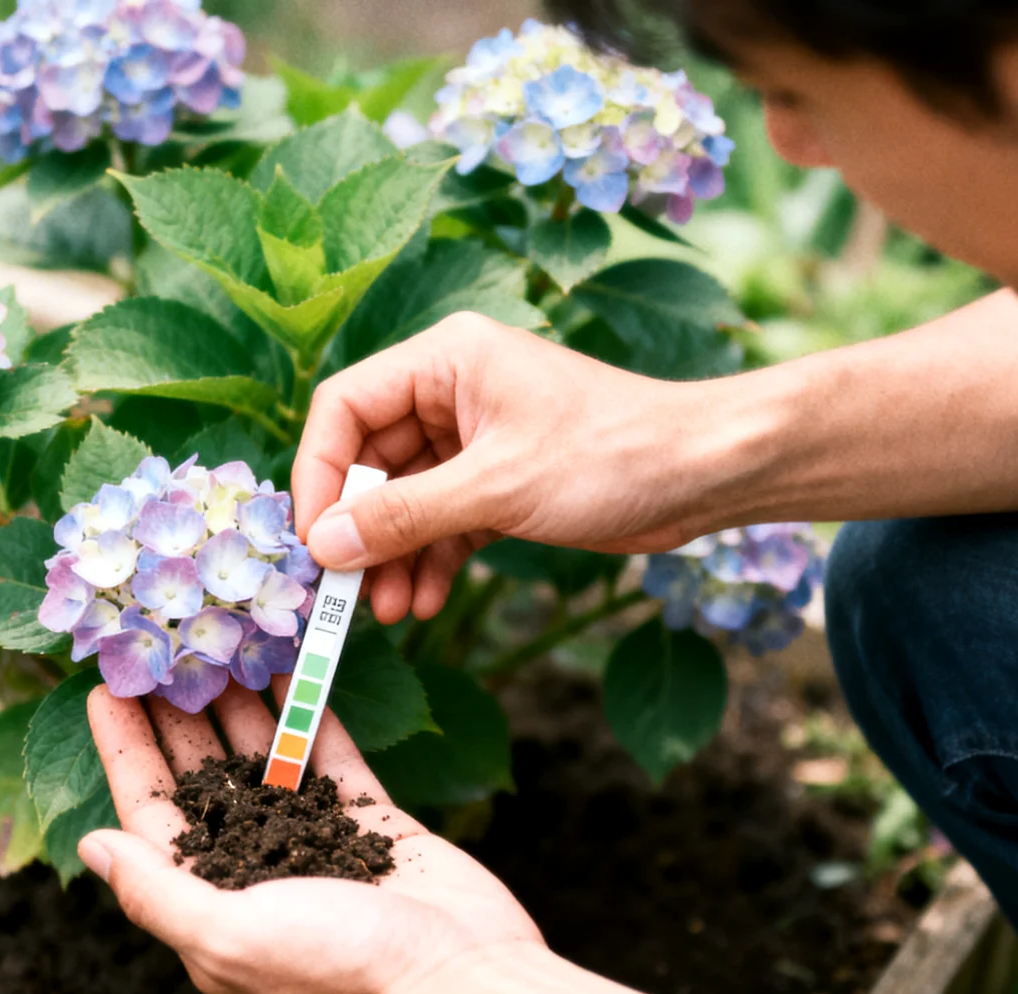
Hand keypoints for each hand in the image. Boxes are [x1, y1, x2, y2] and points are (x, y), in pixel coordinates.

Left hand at [78, 680, 544, 993]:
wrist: (458, 975)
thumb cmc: (339, 969)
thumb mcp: (231, 935)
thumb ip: (157, 891)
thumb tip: (91, 846)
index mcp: (212, 900)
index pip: (152, 813)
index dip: (126, 752)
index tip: (106, 689)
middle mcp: (257, 867)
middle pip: (204, 778)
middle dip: (180, 716)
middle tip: (165, 649)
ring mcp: (316, 841)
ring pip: (267, 760)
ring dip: (241, 706)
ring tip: (222, 645)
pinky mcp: (372, 821)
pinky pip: (331, 755)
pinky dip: (310, 713)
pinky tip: (292, 668)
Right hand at [294, 313, 712, 622]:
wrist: (705, 474)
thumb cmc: (611, 453)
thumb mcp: (498, 487)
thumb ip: (406, 515)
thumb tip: (325, 546)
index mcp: (446, 359)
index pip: (345, 408)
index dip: (319, 474)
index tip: (313, 540)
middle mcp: (453, 392)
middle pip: (371, 460)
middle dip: (360, 530)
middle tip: (345, 590)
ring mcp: (478, 439)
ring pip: (407, 499)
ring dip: (394, 555)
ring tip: (389, 610)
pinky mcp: (503, 481)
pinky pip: (445, 520)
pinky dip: (432, 559)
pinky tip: (426, 600)